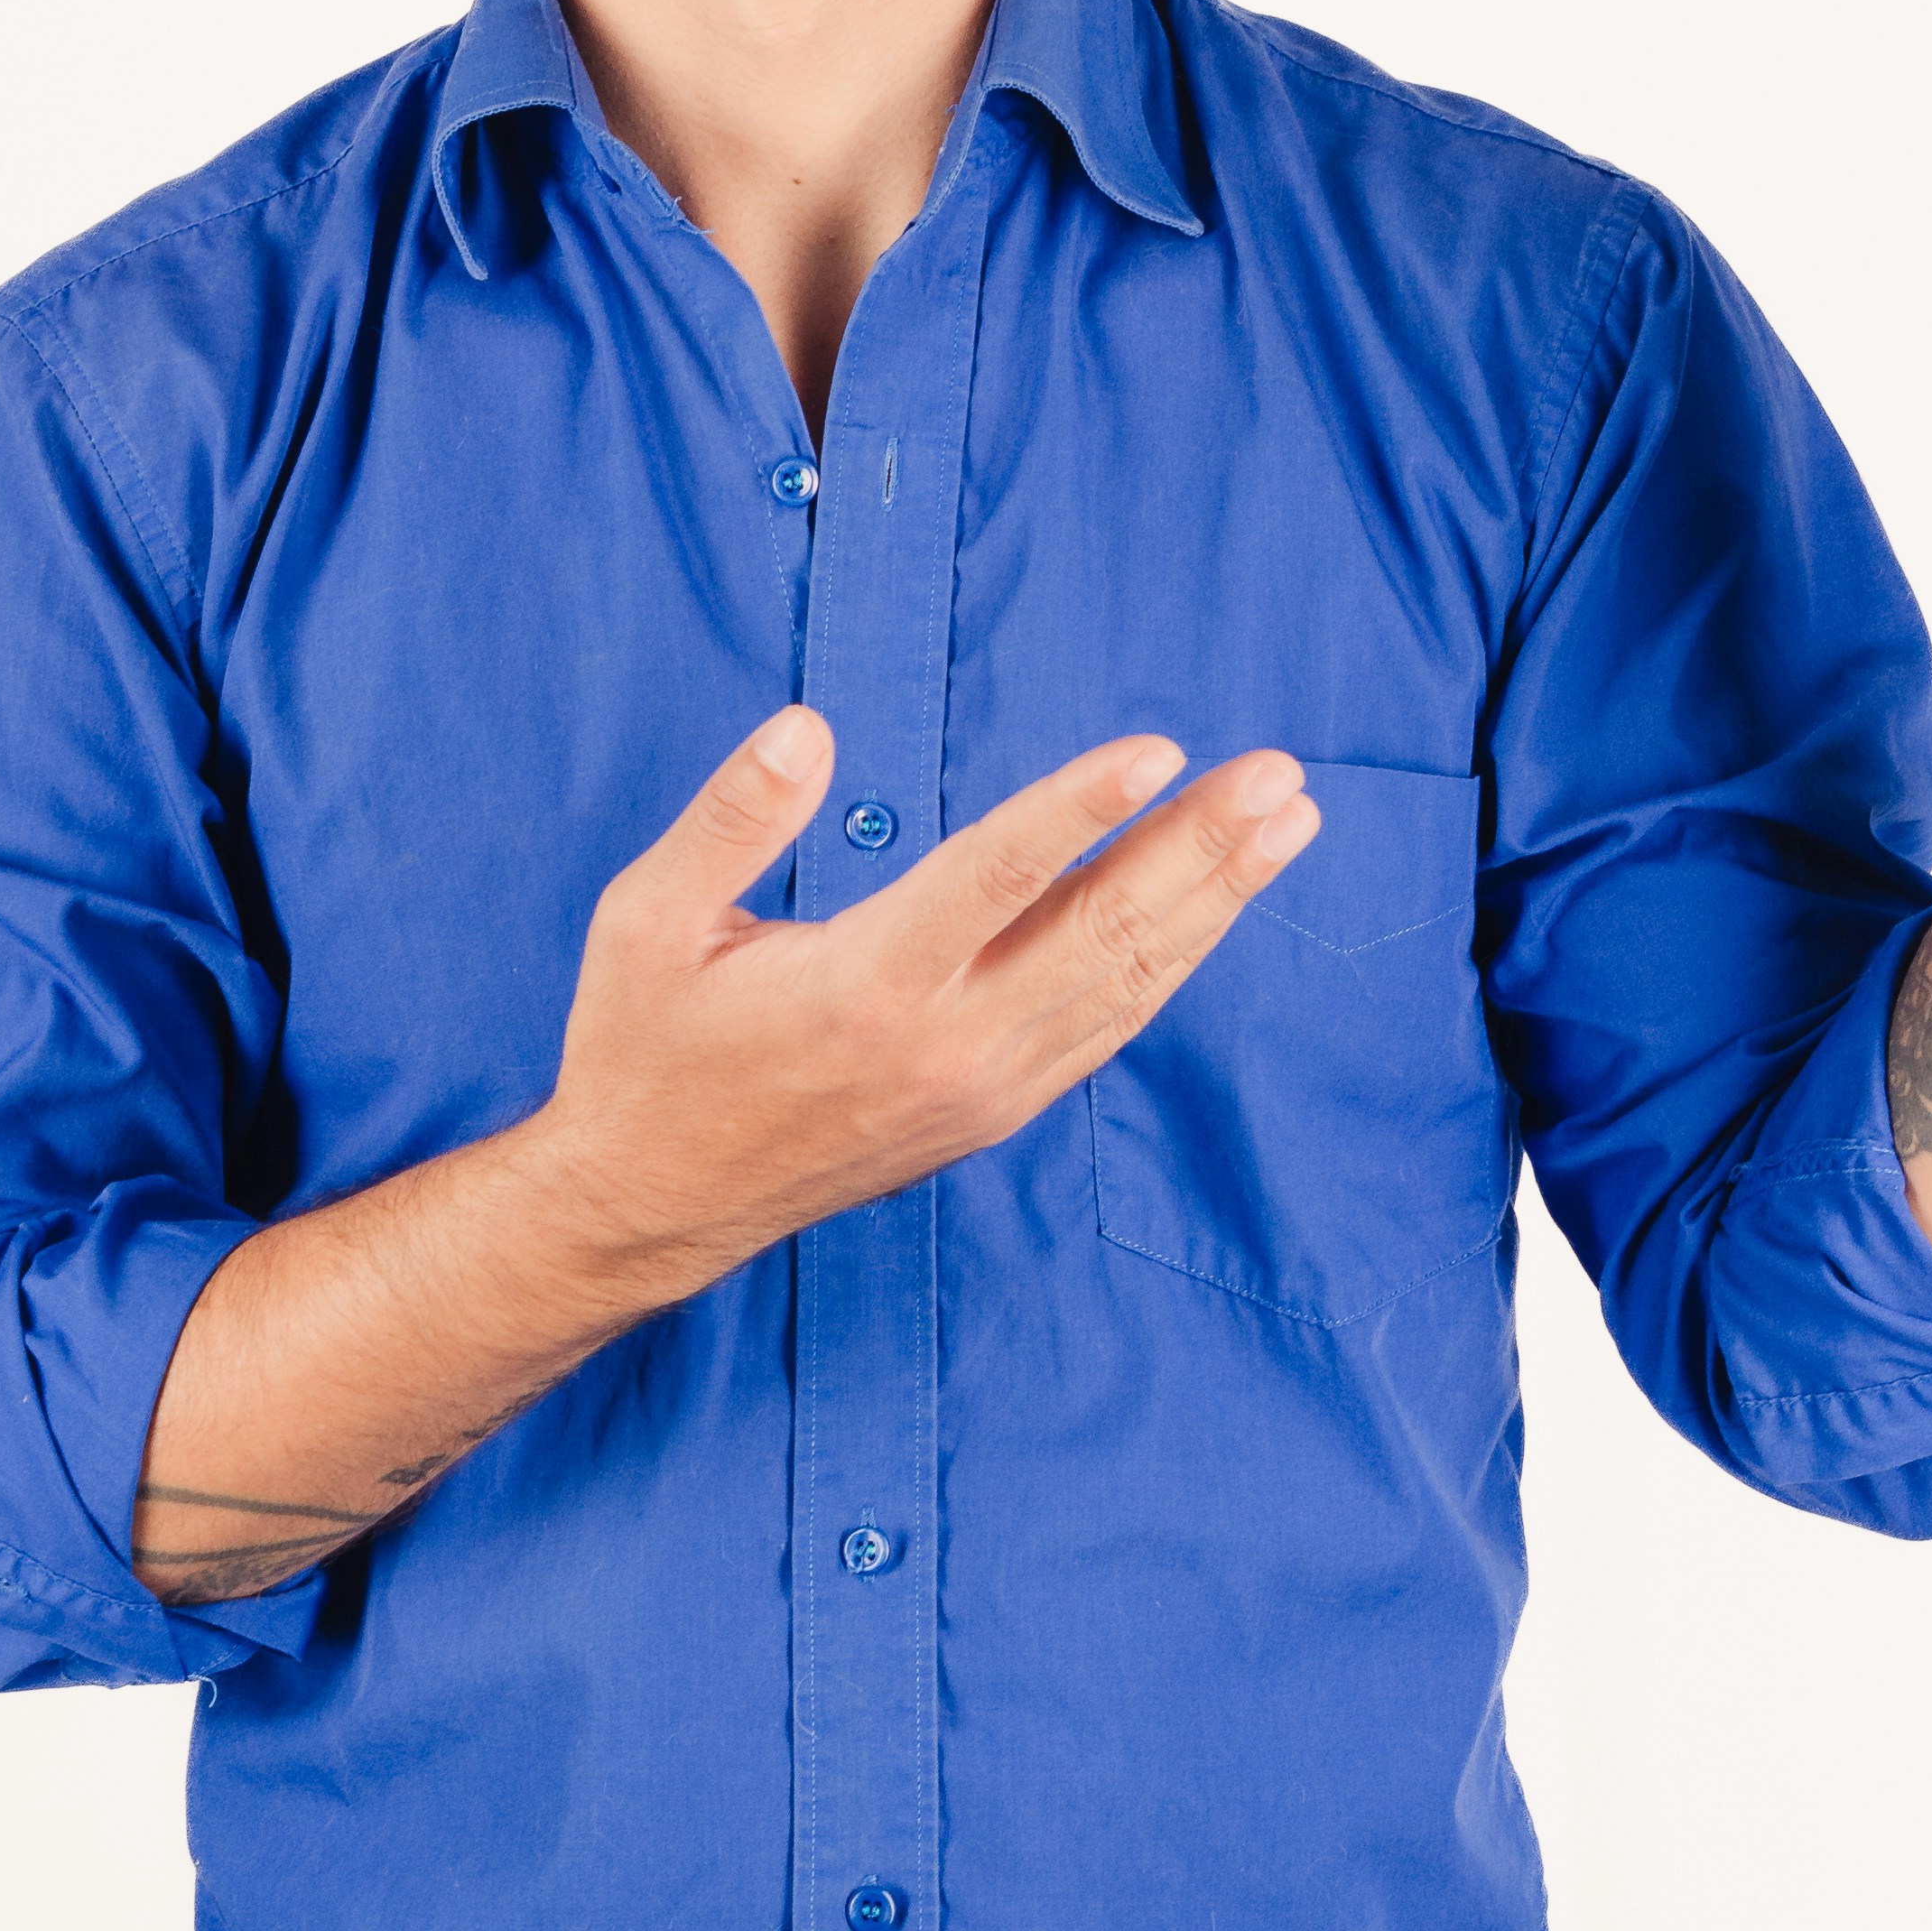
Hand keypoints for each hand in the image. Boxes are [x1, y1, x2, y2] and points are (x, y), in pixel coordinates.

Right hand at [516, 708, 1317, 1305]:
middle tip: (1280, 774)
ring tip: (1287, 826)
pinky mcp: (994, 1111)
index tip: (1162, 749)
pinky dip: (1172, 964)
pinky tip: (1215, 909)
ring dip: (1214, 900)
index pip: (995, 874)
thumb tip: (807, 727)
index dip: (1081, 806)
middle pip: (1102, 930)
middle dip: (1202, 848)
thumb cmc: (644, 1049)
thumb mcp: (646, 920)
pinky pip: (1107, 1029)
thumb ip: (732, 818)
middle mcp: (943, 1042)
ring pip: (1125, 983)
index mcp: (862, 984)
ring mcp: (981, 1086)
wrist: (652, 1203)